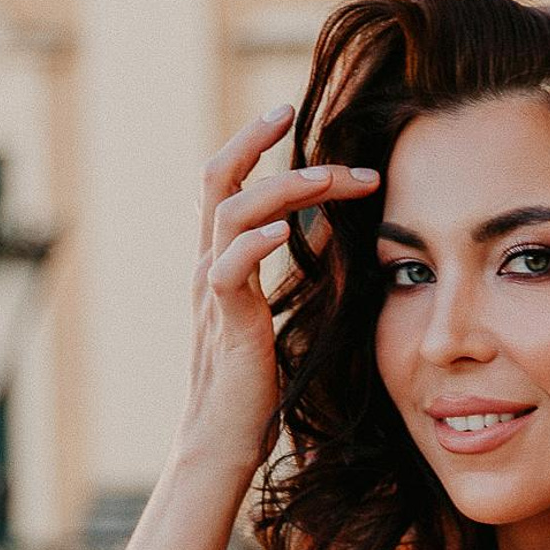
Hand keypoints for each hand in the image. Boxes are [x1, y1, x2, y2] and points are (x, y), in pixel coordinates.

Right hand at [179, 103, 380, 474]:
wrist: (224, 440)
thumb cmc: (257, 384)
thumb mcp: (285, 313)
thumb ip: (303, 271)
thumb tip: (339, 231)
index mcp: (223, 260)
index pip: (229, 182)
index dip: (254, 143)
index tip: (291, 114)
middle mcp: (211, 266)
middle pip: (217, 179)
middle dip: (253, 139)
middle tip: (291, 109)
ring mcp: (214, 294)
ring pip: (228, 215)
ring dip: (278, 188)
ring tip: (322, 175)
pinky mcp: (226, 326)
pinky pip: (228, 273)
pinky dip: (252, 245)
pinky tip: (281, 232)